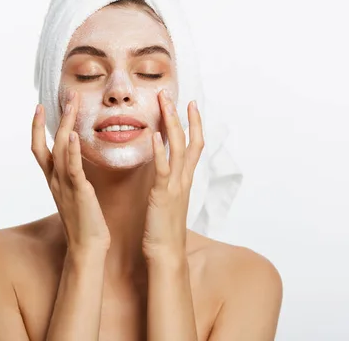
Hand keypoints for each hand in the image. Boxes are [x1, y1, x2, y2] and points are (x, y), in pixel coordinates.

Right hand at [31, 90, 110, 252]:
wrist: (87, 247)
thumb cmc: (85, 222)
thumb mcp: (75, 195)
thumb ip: (73, 178)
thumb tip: (75, 165)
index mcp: (54, 180)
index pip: (40, 149)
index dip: (38, 128)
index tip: (41, 107)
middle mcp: (55, 180)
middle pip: (48, 143)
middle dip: (55, 117)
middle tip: (66, 95)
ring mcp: (64, 186)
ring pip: (59, 149)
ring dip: (65, 124)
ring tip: (71, 104)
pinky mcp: (78, 192)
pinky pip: (72, 168)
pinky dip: (70, 150)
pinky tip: (72, 135)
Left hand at [142, 91, 204, 260]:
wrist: (166, 253)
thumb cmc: (163, 228)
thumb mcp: (167, 199)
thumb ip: (167, 182)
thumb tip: (162, 167)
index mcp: (184, 179)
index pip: (194, 145)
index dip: (194, 124)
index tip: (190, 104)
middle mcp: (183, 179)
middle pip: (188, 140)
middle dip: (181, 116)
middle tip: (172, 94)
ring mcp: (175, 186)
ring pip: (178, 148)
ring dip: (171, 124)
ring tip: (164, 103)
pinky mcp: (163, 195)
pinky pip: (162, 169)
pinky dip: (159, 151)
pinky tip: (153, 135)